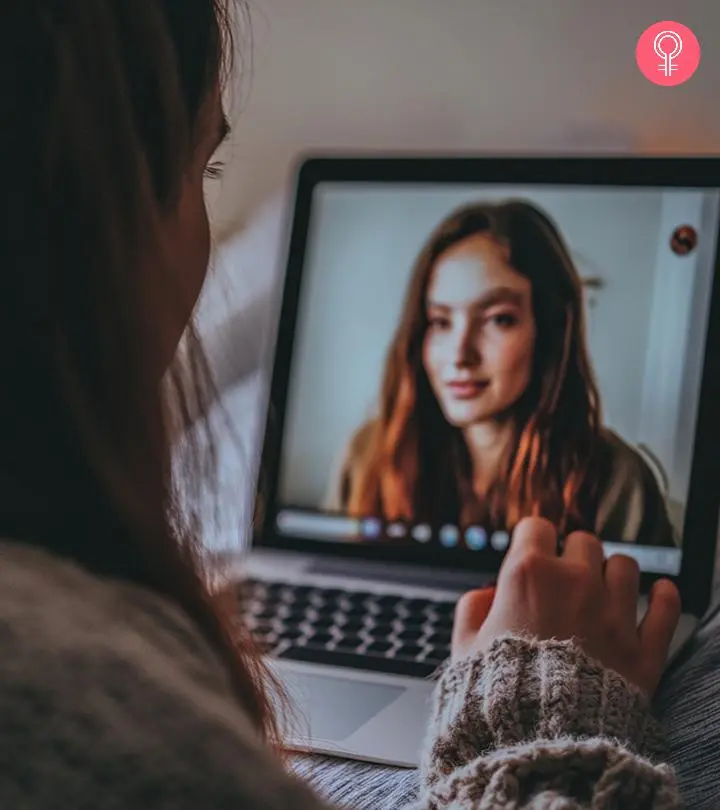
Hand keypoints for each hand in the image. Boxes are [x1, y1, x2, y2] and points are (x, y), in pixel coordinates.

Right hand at [452, 517, 681, 695]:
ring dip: (613, 575)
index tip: (532, 555)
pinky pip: (666, 607)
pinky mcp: (643, 648)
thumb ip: (470, 610)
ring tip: (603, 593)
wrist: (539, 743)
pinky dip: (663, 598)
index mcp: (528, 576)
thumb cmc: (496, 696)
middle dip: (573, 556)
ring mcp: (613, 613)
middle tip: (565, 581)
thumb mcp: (463, 648)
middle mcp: (574, 583)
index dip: (532, 541)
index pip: (536, 527)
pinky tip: (658, 595)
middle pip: (584, 541)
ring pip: (625, 566)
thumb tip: (485, 595)